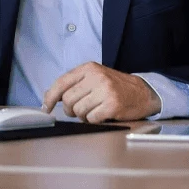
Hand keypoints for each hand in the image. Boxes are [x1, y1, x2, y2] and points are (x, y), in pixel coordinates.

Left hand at [42, 62, 160, 122]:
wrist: (143, 92)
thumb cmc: (115, 87)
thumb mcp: (95, 77)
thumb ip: (74, 84)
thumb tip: (49, 97)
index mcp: (89, 68)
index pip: (62, 82)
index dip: (50, 97)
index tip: (46, 107)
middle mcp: (96, 77)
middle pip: (68, 99)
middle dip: (70, 109)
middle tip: (79, 110)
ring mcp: (105, 90)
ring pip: (79, 111)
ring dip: (83, 116)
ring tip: (93, 111)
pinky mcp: (112, 105)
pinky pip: (91, 119)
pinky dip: (93, 120)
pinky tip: (101, 115)